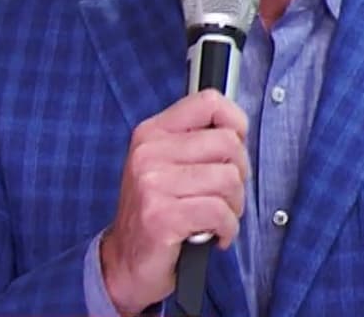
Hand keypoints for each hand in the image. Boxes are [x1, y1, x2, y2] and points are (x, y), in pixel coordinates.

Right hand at [99, 90, 248, 315]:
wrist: (125, 262)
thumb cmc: (155, 213)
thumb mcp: (164, 166)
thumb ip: (194, 143)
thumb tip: (238, 129)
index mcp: (151, 133)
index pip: (208, 102)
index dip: (236, 123)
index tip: (234, 148)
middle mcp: (148, 152)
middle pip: (228, 143)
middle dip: (239, 175)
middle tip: (225, 195)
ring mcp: (152, 183)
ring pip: (229, 179)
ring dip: (233, 207)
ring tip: (216, 218)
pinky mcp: (162, 216)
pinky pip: (220, 212)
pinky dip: (227, 230)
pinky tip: (214, 236)